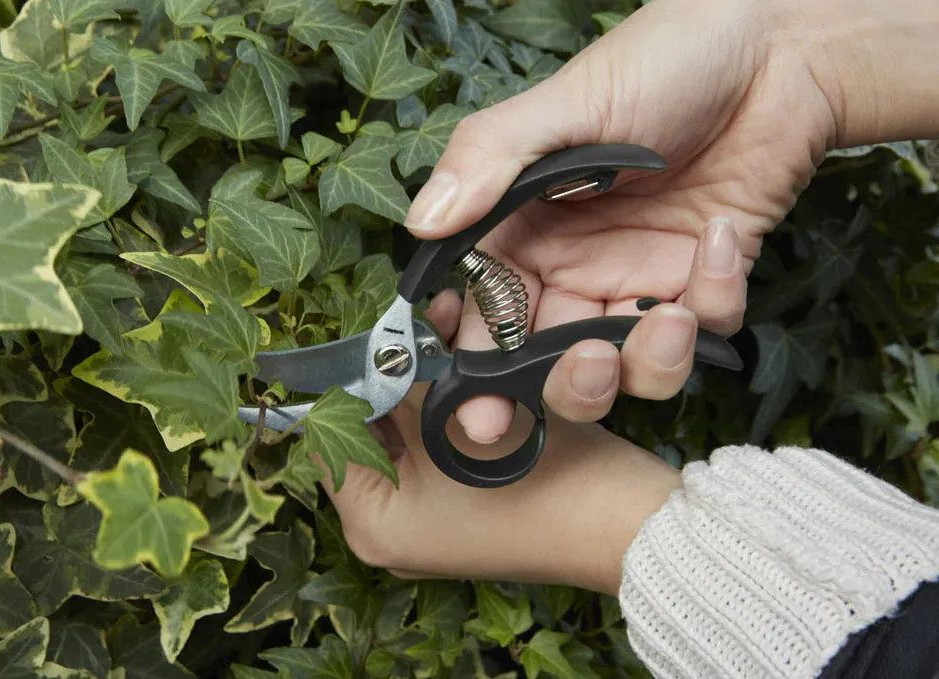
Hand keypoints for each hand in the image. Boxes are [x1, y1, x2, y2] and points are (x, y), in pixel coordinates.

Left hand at [320, 290, 680, 594]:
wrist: (629, 523)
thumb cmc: (544, 482)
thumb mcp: (461, 424)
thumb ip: (404, 383)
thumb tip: (373, 346)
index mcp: (375, 522)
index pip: (326, 437)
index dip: (344, 379)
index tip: (368, 331)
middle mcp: (394, 524)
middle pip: (368, 428)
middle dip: (390, 369)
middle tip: (409, 319)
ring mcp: (430, 512)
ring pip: (406, 426)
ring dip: (422, 374)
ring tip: (441, 319)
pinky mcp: (464, 495)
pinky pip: (437, 435)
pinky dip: (447, 396)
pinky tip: (462, 350)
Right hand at [403, 0, 836, 443]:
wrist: (771, 49)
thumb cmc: (656, 62)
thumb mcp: (561, 105)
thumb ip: (487, 162)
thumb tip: (421, 223)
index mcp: (521, 231)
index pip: (483, 317)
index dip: (476, 369)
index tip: (477, 406)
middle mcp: (573, 268)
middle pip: (551, 365)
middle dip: (567, 387)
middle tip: (587, 370)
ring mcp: (638, 279)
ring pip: (629, 369)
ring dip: (648, 363)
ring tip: (671, 318)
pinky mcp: (702, 282)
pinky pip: (705, 330)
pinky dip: (716, 299)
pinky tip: (719, 236)